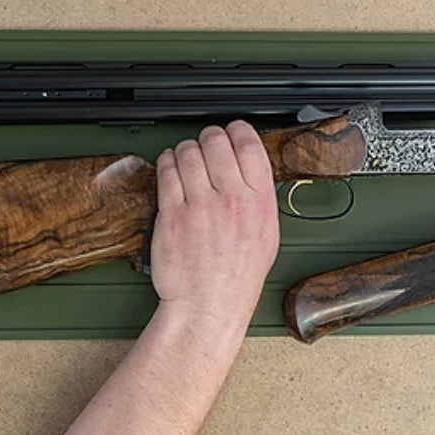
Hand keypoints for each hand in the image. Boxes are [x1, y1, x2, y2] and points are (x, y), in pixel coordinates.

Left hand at [149, 121, 279, 324]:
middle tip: (207, 146)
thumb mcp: (267, 233)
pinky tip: (172, 169)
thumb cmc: (237, 274)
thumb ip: (260, 196)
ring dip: (186, 150)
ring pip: (188, 151)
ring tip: (187, 160)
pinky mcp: (171, 214)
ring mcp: (200, 206)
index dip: (238, 130)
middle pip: (216, 141)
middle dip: (209, 137)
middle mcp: (231, 200)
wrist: (208, 304)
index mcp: (259, 202)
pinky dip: (167, 163)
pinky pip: (167, 171)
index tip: (232, 131)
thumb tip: (251, 166)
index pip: (249, 144)